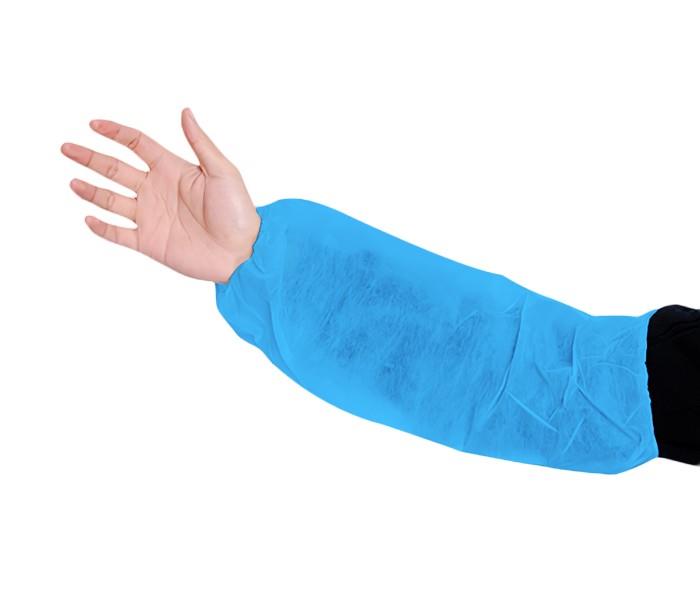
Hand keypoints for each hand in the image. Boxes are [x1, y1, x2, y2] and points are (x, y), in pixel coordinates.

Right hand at [61, 108, 260, 283]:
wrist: (242, 252)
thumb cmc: (238, 212)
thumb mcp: (223, 172)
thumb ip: (200, 143)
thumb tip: (185, 111)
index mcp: (173, 170)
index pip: (137, 144)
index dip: (116, 133)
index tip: (94, 124)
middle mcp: (157, 190)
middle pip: (116, 169)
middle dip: (91, 158)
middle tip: (67, 147)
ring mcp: (151, 217)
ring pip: (112, 199)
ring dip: (91, 191)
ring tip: (73, 182)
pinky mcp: (150, 242)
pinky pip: (119, 234)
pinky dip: (102, 227)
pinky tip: (88, 218)